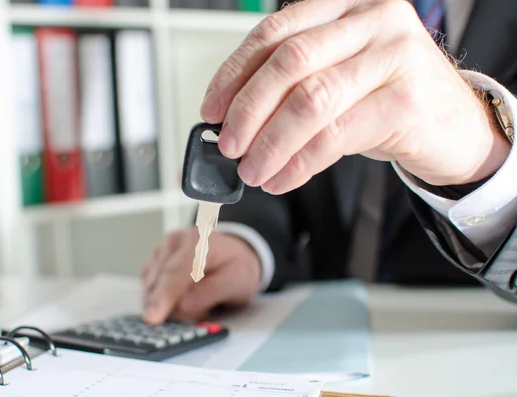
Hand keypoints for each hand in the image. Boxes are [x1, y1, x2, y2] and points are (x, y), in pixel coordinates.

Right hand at [141, 228, 261, 323]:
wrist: (233, 254)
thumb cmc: (236, 267)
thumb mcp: (235, 281)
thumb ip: (208, 294)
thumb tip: (180, 306)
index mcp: (198, 241)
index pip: (175, 272)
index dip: (164, 296)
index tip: (153, 317)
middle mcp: (174, 242)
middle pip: (160, 284)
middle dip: (175, 306)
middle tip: (203, 310)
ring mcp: (160, 251)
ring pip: (152, 289)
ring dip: (171, 303)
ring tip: (198, 296)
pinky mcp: (152, 263)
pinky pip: (149, 290)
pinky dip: (164, 299)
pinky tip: (183, 294)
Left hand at [199, 0, 509, 193]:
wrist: (454, 125)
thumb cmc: (388, 99)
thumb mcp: (336, 80)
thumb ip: (290, 88)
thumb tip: (231, 121)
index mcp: (343, 6)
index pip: (274, 33)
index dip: (234, 73)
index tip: (212, 109)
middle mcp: (370, 19)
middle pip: (288, 63)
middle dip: (248, 111)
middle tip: (228, 145)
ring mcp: (394, 54)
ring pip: (310, 99)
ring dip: (270, 143)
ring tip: (252, 170)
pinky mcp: (406, 100)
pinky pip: (336, 135)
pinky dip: (300, 162)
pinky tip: (283, 177)